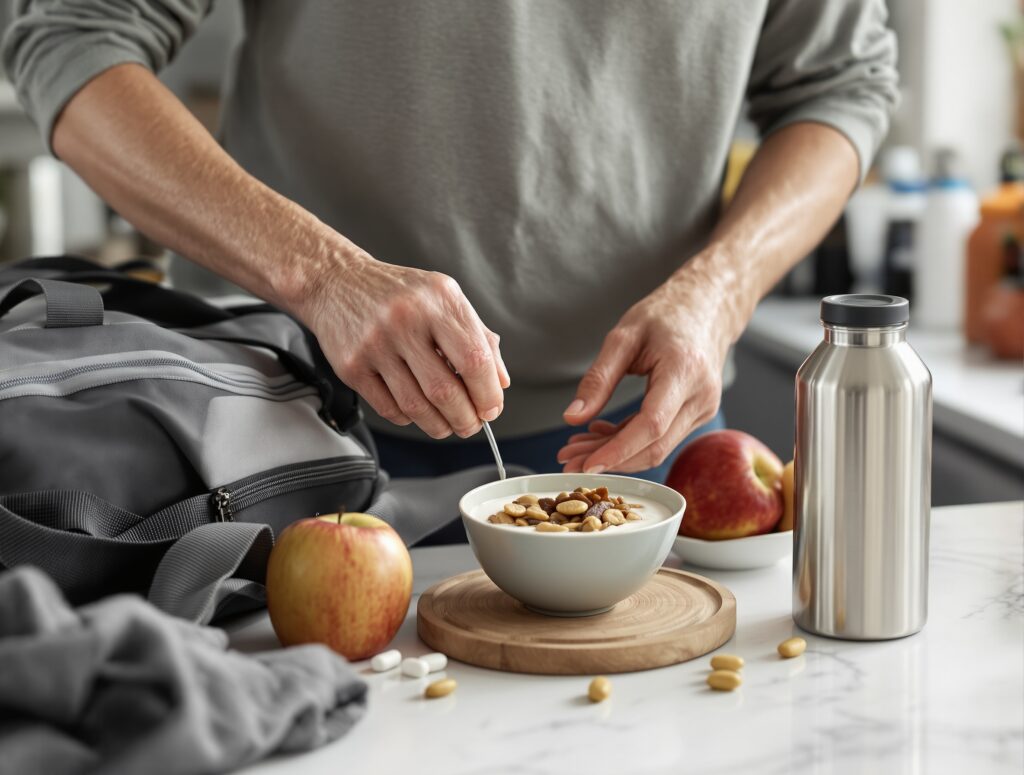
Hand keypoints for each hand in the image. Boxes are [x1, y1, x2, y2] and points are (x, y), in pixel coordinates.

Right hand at [302, 252, 509, 438]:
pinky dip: (409, 418)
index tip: (492, 408)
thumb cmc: (398, 292)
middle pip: (445, 391)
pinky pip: (388, 408)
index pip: (474, 359)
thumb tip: (499, 381)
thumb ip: (478, 336)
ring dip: (440, 425)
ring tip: (448, 425)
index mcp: (438, 299)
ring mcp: (375, 344)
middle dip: (466, 419)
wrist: (337, 281)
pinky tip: (416, 412)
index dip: (487, 393)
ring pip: (416, 406)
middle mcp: (405, 319)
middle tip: (471, 424)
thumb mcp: (444, 298)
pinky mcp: (352, 366)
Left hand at [557, 266, 732, 472]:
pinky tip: (600, 433)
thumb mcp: (624, 336)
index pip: (651, 424)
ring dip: (617, 454)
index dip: (618, 450)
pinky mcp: (698, 413)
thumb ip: (598, 378)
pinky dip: (630, 441)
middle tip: (568, 461)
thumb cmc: (666, 314)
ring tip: (577, 449)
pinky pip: (663, 437)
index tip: (586, 465)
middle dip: (610, 459)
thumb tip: (572, 418)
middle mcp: (701, 395)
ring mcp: (704, 408)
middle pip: (654, 445)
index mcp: (684, 370)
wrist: (708, 307)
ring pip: (657, 446)